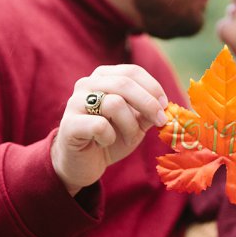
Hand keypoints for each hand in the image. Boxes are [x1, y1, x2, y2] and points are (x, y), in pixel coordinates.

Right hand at [51, 64, 168, 194]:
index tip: (166, 105)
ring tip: (127, 138)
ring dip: (129, 125)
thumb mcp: (135, 123)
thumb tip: (166, 106)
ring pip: (114, 103)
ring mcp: (75, 102)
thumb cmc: (109, 138)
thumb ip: (148, 112)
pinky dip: (109, 137)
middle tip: (161, 121)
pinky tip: (104, 143)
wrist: (81, 164)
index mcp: (103, 77)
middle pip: (124, 83)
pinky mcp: (69, 124)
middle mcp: (87, 84)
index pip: (132, 72)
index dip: (153, 87)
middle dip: (148, 104)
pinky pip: (99, 125)